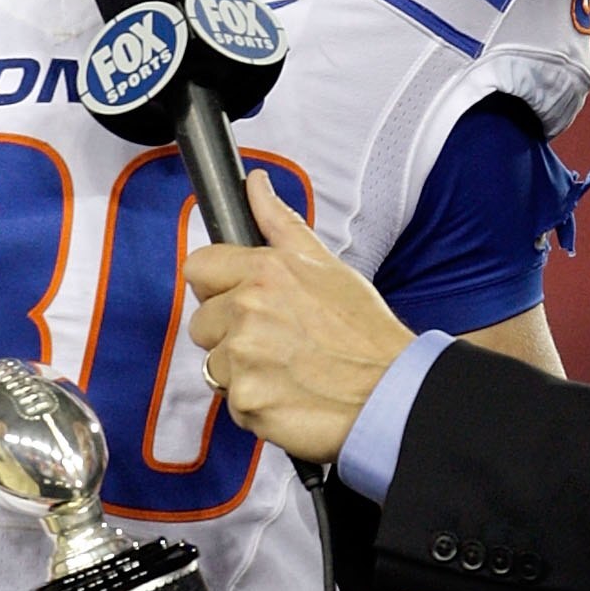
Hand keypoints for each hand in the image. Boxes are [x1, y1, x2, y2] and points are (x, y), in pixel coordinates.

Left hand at [186, 171, 413, 463]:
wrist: (391, 393)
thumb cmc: (366, 333)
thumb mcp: (326, 265)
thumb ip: (280, 224)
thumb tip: (255, 184)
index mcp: (265, 270)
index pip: (198, 268)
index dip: (217, 287)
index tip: (240, 301)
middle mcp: (248, 310)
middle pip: (201, 323)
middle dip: (230, 335)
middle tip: (278, 343)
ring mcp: (244, 358)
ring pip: (215, 366)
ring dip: (244, 373)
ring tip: (290, 373)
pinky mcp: (246, 401)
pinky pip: (233, 403)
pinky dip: (257, 406)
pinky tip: (291, 398)